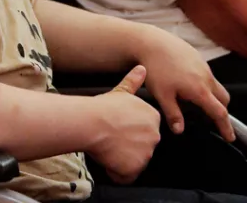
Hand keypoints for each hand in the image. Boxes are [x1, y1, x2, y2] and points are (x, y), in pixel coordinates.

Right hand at [88, 66, 160, 184]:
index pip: (144, 132)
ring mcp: (146, 153)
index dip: (128, 133)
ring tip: (108, 147)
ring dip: (120, 160)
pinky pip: (125, 177)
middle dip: (126, 148)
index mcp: (153, 117)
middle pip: (141, 148)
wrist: (93, 122)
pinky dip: (115, 173)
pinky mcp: (136, 167)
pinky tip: (107, 159)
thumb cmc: (103, 107)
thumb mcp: (121, 91)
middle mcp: (154, 135)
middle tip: (111, 139)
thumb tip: (142, 69)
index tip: (117, 129)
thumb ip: (134, 82)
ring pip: (133, 163)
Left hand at [136, 28, 233, 141]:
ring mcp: (203, 66)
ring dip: (213, 97)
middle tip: (214, 121)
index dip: (226, 127)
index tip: (230, 137)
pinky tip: (189, 86)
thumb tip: (179, 130)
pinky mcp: (198, 58)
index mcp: (199, 90)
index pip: (219, 112)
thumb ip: (173, 114)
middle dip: (222, 111)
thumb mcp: (162, 95)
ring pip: (216, 85)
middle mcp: (206, 77)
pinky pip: (208, 75)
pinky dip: (206, 85)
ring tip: (197, 104)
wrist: (152, 42)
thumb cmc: (156, 67)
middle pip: (224, 99)